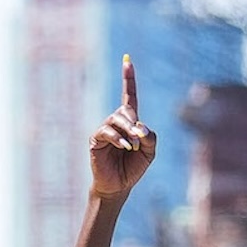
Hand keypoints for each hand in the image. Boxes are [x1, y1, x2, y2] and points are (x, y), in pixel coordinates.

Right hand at [89, 55, 156, 199]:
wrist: (119, 186)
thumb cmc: (133, 168)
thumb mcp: (150, 153)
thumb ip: (151, 138)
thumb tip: (141, 127)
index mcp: (129, 122)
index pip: (129, 96)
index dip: (128, 79)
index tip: (127, 60)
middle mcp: (115, 122)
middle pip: (125, 110)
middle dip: (134, 124)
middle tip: (139, 141)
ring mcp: (104, 129)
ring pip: (116, 119)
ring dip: (128, 132)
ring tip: (133, 147)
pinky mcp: (96, 139)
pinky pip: (107, 131)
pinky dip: (118, 138)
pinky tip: (125, 147)